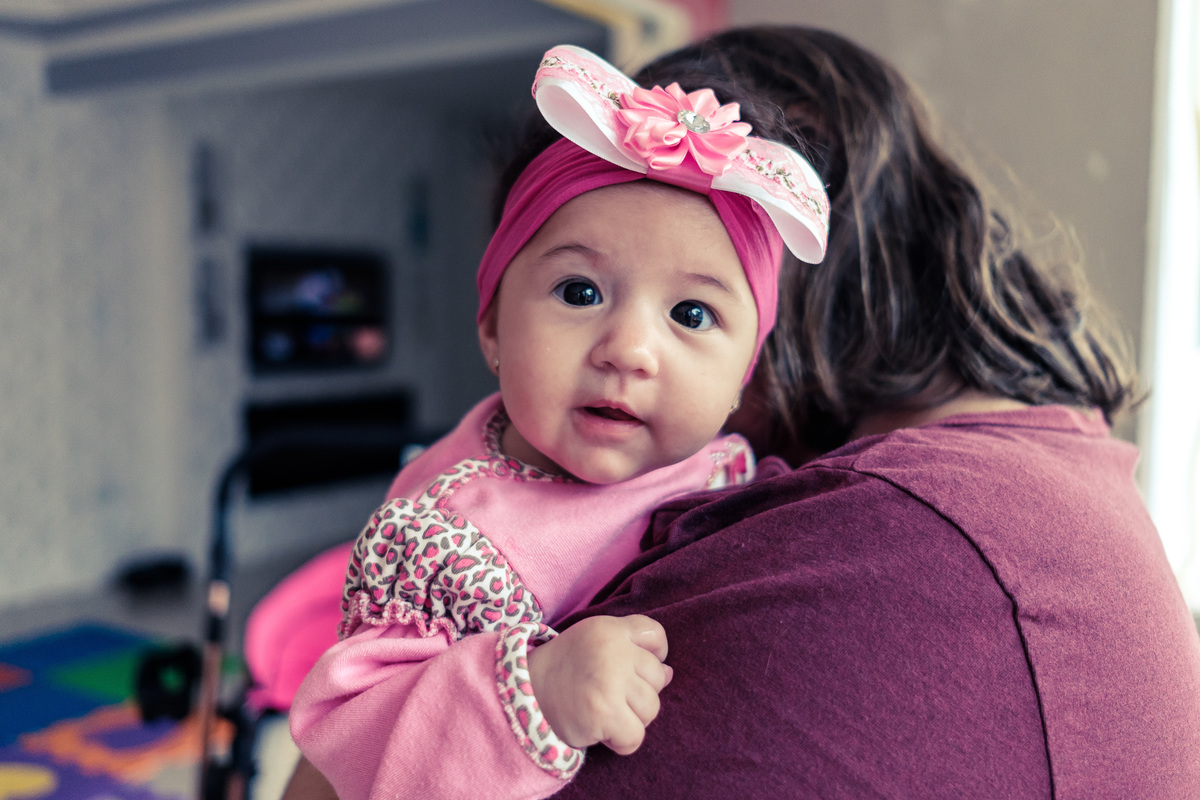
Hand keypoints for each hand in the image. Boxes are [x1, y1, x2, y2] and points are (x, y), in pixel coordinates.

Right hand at [526, 614, 671, 754]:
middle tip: (609, 693)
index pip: (655, 636)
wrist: (524, 693)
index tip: (633, 668)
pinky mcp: (604, 713)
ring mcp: (609, 682)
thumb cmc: (565, 668)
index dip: (654, 655)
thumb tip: (669, 673)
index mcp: (610, 629)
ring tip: (604, 711)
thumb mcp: (594, 640)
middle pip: (658, 677)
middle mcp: (612, 651)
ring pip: (651, 708)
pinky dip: (622, 741)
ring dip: (631, 717)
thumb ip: (632, 648)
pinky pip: (635, 736)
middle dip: (639, 692)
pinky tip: (603, 730)